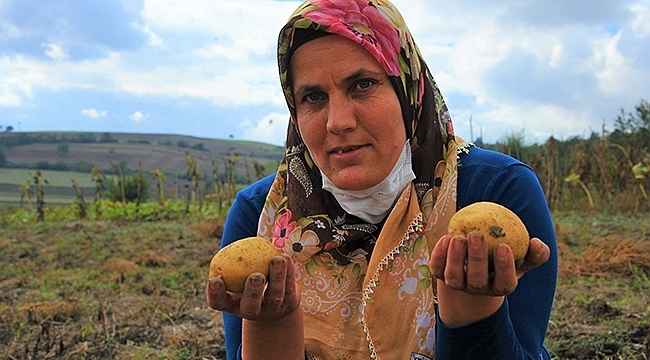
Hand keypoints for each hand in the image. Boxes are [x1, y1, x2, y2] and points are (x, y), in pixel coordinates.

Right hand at [206, 254, 300, 323]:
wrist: (276, 304)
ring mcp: (272, 309)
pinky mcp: (290, 302)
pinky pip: (290, 287)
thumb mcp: (236, 276)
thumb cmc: (247, 283)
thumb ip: (232, 264)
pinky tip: (286, 258)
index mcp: (232, 304)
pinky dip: (288, 271)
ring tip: (277, 260)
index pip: (219, 303)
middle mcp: (251, 310)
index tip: (214, 280)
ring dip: (277, 277)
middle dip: (253, 292)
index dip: (215, 294)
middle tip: (256, 276)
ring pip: (275, 296)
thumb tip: (228, 247)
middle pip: (250, 307)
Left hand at [429, 231, 549, 296]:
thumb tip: (537, 243)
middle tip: (477, 235)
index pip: (504, 284)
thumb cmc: (503, 256)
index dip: (504, 268)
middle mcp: (478, 289)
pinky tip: (446, 237)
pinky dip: (439, 255)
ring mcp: (458, 284)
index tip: (504, 247)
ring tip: (459, 236)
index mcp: (500, 286)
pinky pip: (437, 268)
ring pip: (454, 278)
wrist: (475, 261)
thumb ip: (534, 252)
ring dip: (455, 258)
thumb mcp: (522, 255)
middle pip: (476, 281)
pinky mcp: (440, 276)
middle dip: (476, 259)